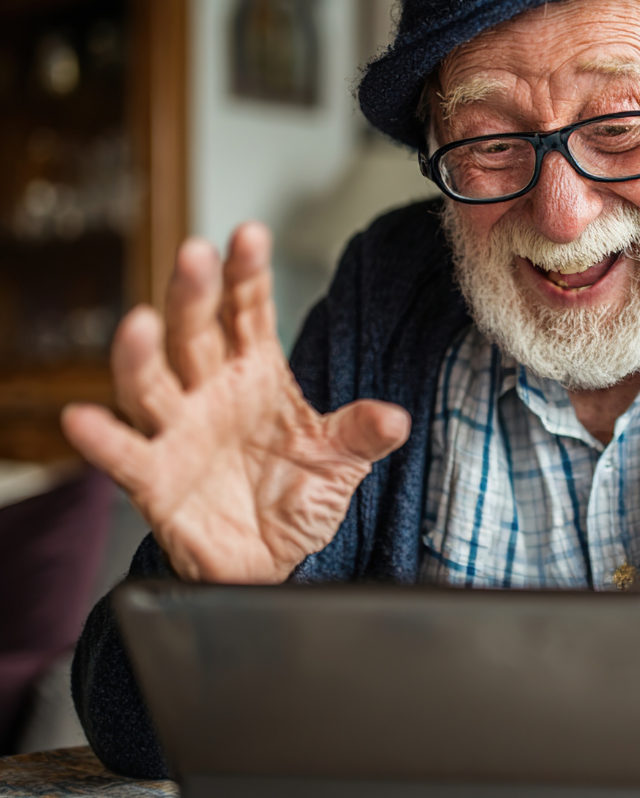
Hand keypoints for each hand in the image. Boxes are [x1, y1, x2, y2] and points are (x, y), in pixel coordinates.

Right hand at [62, 223, 410, 583]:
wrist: (270, 562)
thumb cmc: (296, 499)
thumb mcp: (341, 463)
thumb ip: (362, 435)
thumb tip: (396, 418)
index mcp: (256, 373)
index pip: (249, 312)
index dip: (247, 274)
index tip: (250, 235)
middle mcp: (211, 391)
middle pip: (196, 332)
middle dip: (194, 293)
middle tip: (194, 254)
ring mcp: (179, 431)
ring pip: (152, 382)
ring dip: (142, 353)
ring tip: (140, 322)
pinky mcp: (153, 479)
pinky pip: (125, 455)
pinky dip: (103, 440)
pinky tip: (85, 420)